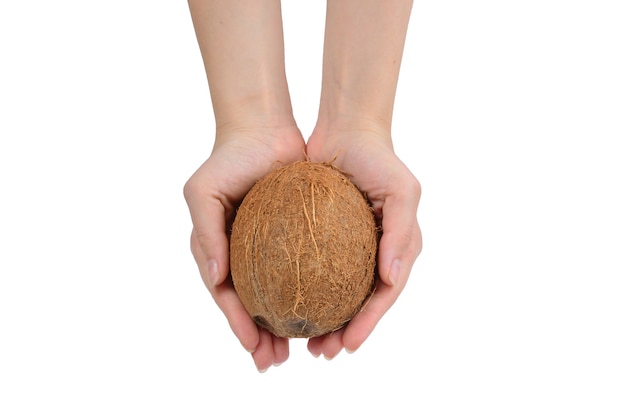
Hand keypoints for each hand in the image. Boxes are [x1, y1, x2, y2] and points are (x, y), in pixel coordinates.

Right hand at [183, 126, 304, 371]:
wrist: (262, 129)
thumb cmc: (227, 159)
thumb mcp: (202, 192)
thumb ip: (205, 233)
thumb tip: (216, 279)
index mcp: (218, 251)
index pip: (227, 297)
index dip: (238, 325)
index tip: (254, 349)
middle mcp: (242, 255)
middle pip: (253, 305)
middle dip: (262, 338)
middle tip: (277, 362)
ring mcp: (269, 248)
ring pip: (280, 294)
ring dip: (288, 324)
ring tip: (306, 349)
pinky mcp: (294, 237)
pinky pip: (304, 269)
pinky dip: (312, 291)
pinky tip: (328, 309)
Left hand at [305, 127, 421, 358]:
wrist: (346, 130)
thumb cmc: (378, 158)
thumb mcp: (402, 191)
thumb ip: (401, 233)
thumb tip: (392, 279)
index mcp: (398, 249)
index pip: (385, 295)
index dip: (368, 324)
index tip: (346, 346)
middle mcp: (375, 253)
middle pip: (360, 303)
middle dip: (343, 333)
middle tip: (319, 354)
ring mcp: (350, 248)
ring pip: (336, 293)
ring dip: (322, 320)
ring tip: (300, 343)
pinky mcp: (325, 239)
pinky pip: (314, 270)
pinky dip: (303, 291)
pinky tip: (285, 305)